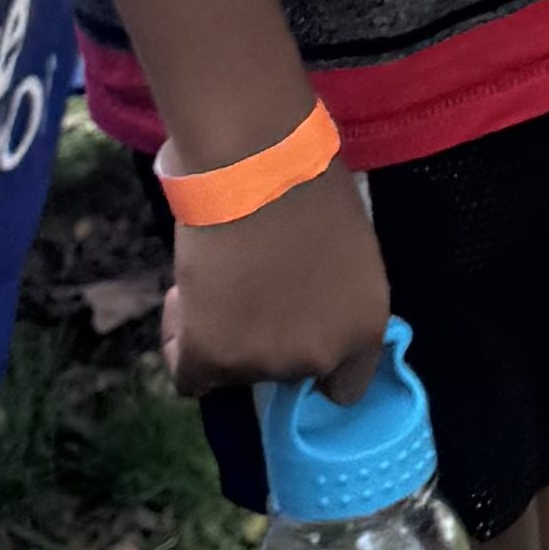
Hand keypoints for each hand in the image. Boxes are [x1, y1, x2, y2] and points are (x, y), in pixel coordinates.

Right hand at [160, 164, 389, 407]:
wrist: (257, 164)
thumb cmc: (307, 183)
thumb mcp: (349, 253)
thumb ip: (332, 299)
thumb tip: (303, 310)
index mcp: (366, 327)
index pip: (344, 385)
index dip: (314, 357)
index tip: (294, 331)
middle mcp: (321, 356)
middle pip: (280, 372)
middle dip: (265, 335)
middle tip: (249, 282)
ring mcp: (266, 363)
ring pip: (233, 370)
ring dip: (221, 333)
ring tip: (216, 275)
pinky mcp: (214, 357)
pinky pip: (190, 377)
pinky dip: (181, 345)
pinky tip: (185, 302)